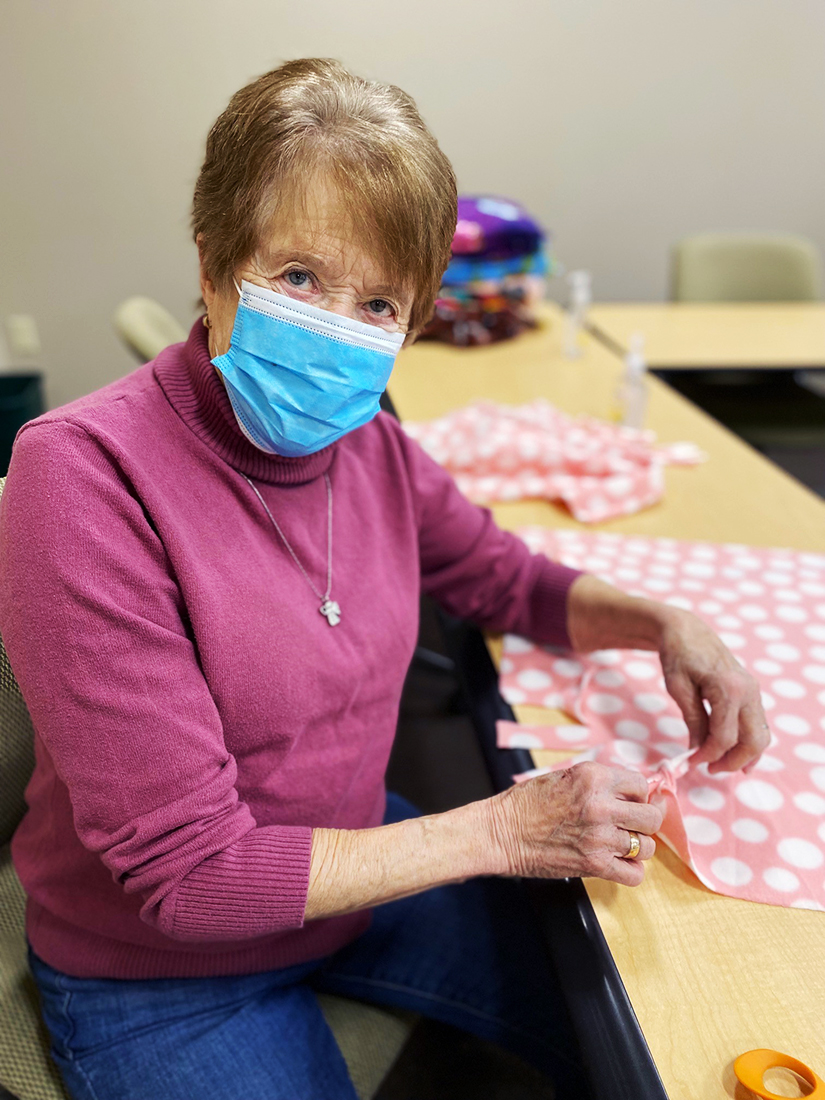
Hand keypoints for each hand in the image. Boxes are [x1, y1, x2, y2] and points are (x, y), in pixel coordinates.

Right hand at [488, 761, 663, 886]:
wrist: (502, 832)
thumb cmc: (527, 803)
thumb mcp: (566, 777)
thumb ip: (599, 783)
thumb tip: (632, 792)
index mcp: (593, 777)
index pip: (641, 784)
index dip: (637, 795)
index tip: (630, 802)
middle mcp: (601, 805)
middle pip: (651, 816)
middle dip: (645, 821)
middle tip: (632, 824)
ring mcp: (600, 837)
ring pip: (646, 846)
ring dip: (637, 847)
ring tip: (620, 844)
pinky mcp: (594, 865)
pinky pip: (635, 874)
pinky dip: (631, 871)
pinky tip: (618, 863)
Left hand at [658, 608, 769, 773]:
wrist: (688, 632)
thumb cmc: (678, 656)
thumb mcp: (678, 689)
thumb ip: (693, 721)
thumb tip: (699, 752)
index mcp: (728, 688)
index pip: (724, 737)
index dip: (708, 755)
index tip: (690, 762)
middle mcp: (749, 692)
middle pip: (753, 741)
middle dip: (733, 761)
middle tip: (710, 769)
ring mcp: (754, 692)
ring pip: (761, 736)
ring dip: (744, 756)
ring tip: (721, 765)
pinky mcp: (752, 694)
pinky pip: (757, 725)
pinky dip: (748, 742)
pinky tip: (734, 753)